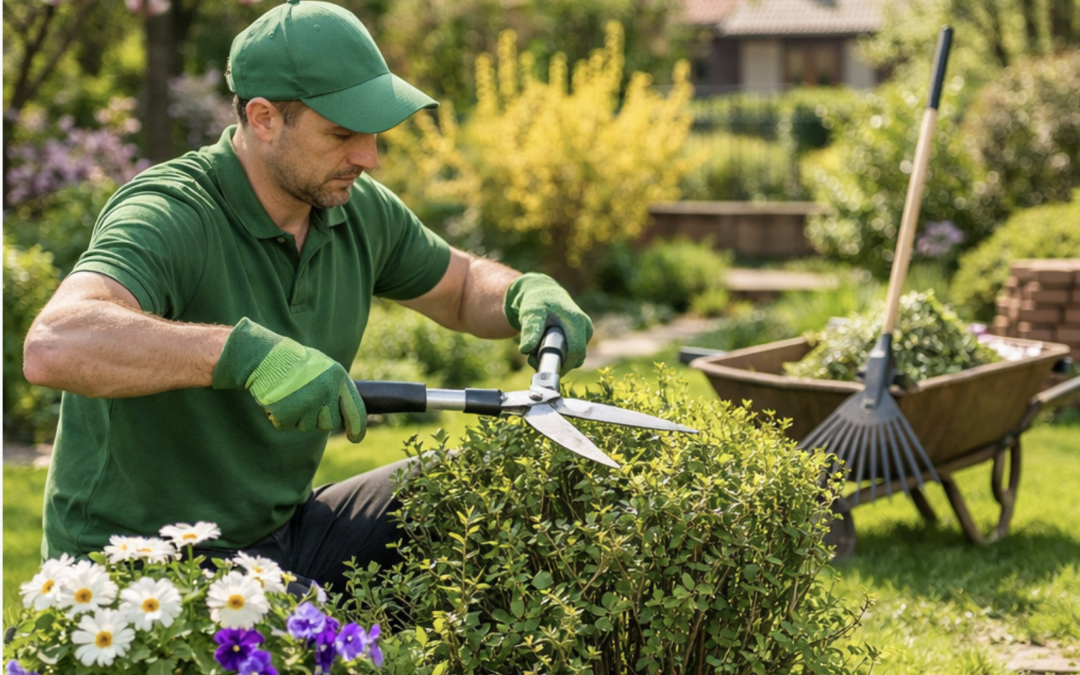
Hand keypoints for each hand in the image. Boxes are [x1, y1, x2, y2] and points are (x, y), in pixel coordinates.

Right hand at [212, 318, 365, 441]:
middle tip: (304, 401)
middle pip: (330, 423)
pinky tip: (277, 399)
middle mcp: (326, 390)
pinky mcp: (287, 412)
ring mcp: (307, 402)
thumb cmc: (294, 362)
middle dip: (318, 419)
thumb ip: (335, 387)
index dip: (357, 427)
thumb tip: (347, 410)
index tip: (355, 438)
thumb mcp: (322, 367)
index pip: (355, 409)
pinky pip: (286, 425)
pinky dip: (280, 416)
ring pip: (307, 426)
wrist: (263, 357)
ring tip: (289, 394)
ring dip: (297, 416)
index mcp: (338, 377)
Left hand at [503, 273, 592, 372]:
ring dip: (557, 360)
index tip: (541, 366)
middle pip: (576, 357)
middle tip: (532, 358)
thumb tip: (526, 349)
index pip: (576, 352)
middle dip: (556, 363)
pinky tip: (544, 348)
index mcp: (577, 321)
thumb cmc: (538, 302)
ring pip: (574, 357)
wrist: (543, 294)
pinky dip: (559, 355)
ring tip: (536, 351)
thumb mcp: (531, 313)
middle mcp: (585, 327)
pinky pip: (573, 353)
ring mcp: (585, 332)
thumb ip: (530, 330)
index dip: (561, 364)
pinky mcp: (581, 337)